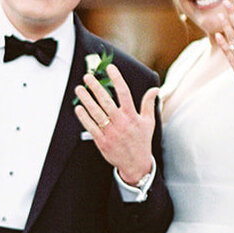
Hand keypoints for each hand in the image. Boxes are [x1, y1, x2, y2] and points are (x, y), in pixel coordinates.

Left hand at [75, 62, 157, 185]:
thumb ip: (149, 104)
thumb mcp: (149, 122)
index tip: (110, 69)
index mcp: (132, 116)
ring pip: (96, 112)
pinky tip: (78, 107)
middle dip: (96, 87)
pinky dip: (84, 117)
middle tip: (87, 77)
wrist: (135, 164)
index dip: (117, 79)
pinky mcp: (102, 141)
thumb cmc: (141, 141)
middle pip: (106, 101)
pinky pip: (90, 127)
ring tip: (79, 89)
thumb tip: (155, 89)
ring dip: (86, 99)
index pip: (124, 93)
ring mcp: (110, 132)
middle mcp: (121, 122)